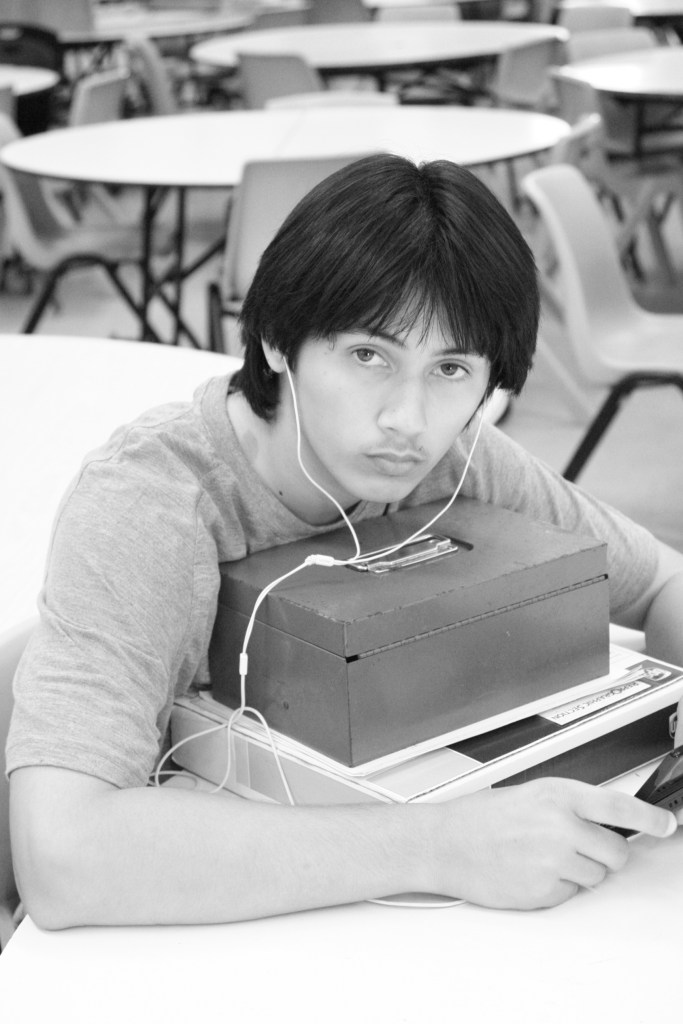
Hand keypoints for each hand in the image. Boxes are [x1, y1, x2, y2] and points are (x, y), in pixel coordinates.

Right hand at [428, 778, 676, 910]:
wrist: (444, 843)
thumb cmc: (480, 817)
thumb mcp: (530, 794)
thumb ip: (570, 806)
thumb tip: (607, 821)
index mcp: (558, 795)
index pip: (620, 808)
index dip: (650, 819)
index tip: (666, 825)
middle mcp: (560, 827)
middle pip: (616, 852)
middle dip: (603, 853)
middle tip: (576, 846)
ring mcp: (553, 862)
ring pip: (596, 877)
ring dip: (579, 871)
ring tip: (544, 857)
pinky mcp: (544, 891)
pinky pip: (571, 894)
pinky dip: (558, 887)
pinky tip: (532, 871)